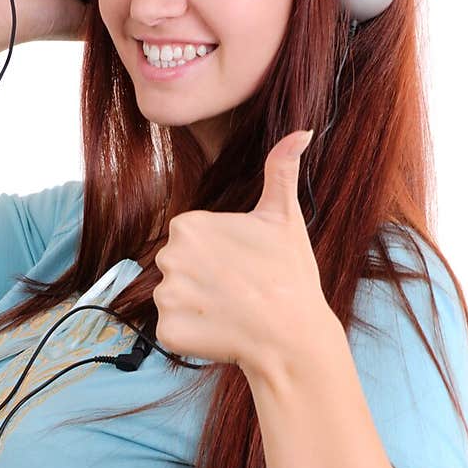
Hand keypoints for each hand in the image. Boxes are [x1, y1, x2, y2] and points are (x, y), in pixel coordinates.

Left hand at [152, 130, 331, 373]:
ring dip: (198, 308)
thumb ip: (281, 170)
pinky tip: (220, 332)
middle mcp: (169, 257)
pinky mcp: (167, 331)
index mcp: (188, 225)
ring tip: (231, 311)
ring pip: (175, 299)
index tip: (242, 266)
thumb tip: (302, 131)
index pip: (191, 240)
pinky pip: (172, 330)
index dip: (219, 255)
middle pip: (180, 268)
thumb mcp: (284, 217)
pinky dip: (192, 335)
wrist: (293, 336)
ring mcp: (166, 296)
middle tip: (240, 290)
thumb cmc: (290, 275)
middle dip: (204, 280)